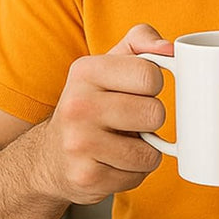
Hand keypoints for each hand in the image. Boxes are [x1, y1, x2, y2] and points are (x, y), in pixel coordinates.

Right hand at [40, 24, 174, 204]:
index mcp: (85, 71)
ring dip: (145, 150)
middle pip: (155, 114)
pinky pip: (138, 175)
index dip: (154, 85)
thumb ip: (140, 42)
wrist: (49, 157)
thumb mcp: (109, 64)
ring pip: (150, 151)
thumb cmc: (91, 104)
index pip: (150, 75)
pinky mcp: (86, 176)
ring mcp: (79, 143)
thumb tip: (170, 48)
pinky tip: (112, 162)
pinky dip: (133, 172)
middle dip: (151, 120)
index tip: (138, 90)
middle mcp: (77, 105)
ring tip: (121, 142)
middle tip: (129, 121)